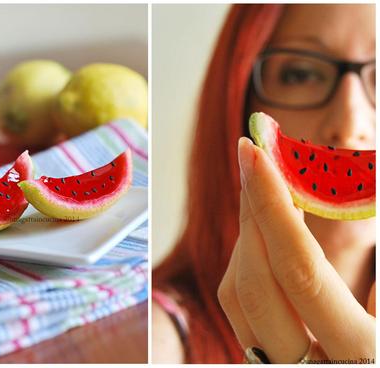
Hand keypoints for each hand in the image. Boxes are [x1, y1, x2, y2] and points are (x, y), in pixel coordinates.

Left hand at [217, 137, 374, 362]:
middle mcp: (307, 366)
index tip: (254, 153)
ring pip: (237, 297)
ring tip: (262, 194)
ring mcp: (276, 366)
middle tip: (253, 161)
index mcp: (359, 352)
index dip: (272, 206)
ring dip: (246, 237)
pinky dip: (246, 264)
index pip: (299, 270)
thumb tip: (362, 204)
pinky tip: (262, 237)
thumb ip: (379, 284)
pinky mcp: (261, 359)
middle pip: (255, 283)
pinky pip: (239, 308)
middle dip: (252, 212)